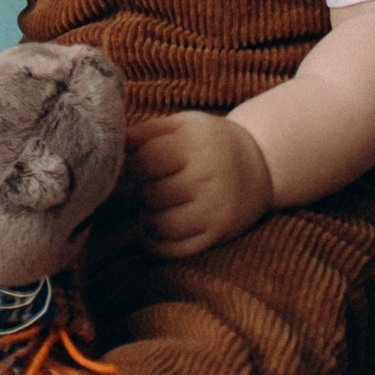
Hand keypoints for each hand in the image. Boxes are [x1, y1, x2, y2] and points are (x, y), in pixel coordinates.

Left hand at [130, 110, 273, 257]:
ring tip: (149, 207)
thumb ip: (148, 131)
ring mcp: (214, 210)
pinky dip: (157, 244)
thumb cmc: (210, 141)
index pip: (146, 161)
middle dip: (138, 192)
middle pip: (151, 195)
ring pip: (161, 226)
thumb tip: (114, 140)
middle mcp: (207, 178)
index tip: (133, 166)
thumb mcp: (184, 124)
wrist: (259, 165)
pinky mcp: (217, 235)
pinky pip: (177, 250)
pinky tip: (155, 229)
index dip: (131, 166)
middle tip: (141, 187)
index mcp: (196, 145)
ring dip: (145, 219)